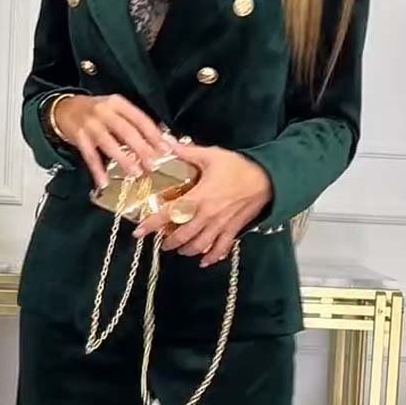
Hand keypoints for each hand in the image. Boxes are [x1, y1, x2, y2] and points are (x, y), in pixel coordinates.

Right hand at [54, 94, 168, 189]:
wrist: (64, 109)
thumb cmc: (95, 113)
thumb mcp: (115, 111)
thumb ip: (135, 125)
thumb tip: (161, 141)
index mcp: (118, 104)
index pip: (140, 119)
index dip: (153, 135)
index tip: (166, 149)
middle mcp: (105, 112)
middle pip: (126, 131)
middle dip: (141, 149)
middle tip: (152, 164)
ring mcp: (90, 124)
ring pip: (108, 143)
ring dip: (122, 159)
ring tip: (134, 173)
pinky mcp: (78, 136)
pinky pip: (90, 156)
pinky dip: (97, 170)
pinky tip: (104, 182)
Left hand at [133, 142, 271, 266]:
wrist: (267, 179)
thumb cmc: (238, 167)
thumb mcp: (211, 156)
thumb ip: (187, 153)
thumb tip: (165, 143)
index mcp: (199, 197)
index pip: (169, 214)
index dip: (151, 224)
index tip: (138, 232)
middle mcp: (207, 216)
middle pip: (181, 236)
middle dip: (168, 242)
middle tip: (160, 241)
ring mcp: (220, 226)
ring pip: (198, 246)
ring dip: (185, 250)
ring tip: (178, 248)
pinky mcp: (233, 231)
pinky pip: (220, 250)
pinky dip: (211, 258)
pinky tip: (203, 261)